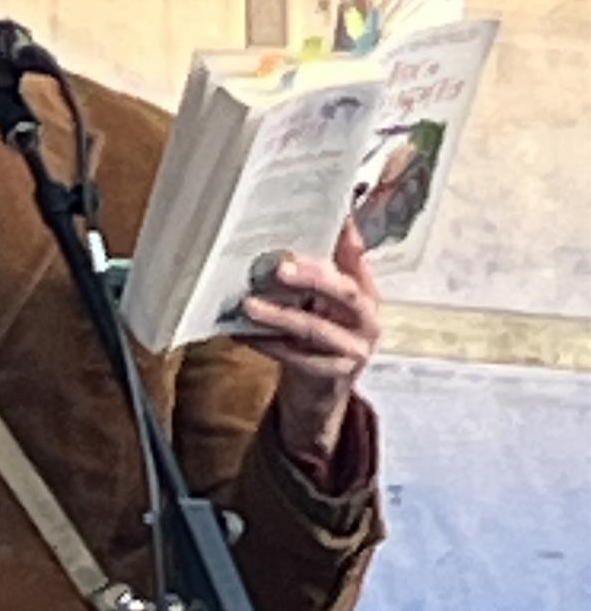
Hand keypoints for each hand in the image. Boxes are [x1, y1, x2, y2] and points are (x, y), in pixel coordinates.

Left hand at [241, 220, 382, 467]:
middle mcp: (368, 320)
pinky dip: (267, 344)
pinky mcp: (333, 375)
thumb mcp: (324, 306)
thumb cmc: (317, 341)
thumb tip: (297, 235)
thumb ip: (319, 274)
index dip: (348, 239)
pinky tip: (242, 334)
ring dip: (279, 316)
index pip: (359, 261)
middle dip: (312, 277)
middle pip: (344, 293)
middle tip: (280, 266)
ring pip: (315, 328)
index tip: (334, 215)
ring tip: (249, 305)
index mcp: (366, 295)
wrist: (319, 395)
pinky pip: (296, 357)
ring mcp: (354, 350)